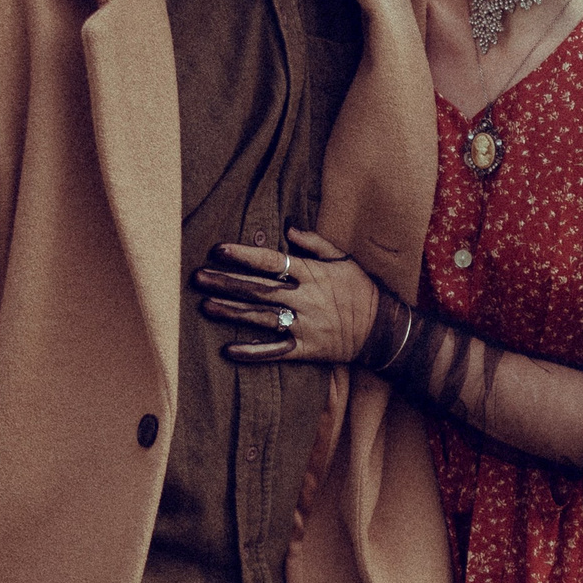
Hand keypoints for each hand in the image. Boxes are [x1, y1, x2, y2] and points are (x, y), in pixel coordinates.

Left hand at [194, 230, 380, 362]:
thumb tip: (288, 229)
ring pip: (262, 319)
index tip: (218, 250)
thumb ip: (316, 244)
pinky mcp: (306, 349)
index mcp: (312, 275)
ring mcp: (305, 326)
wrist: (384, 330)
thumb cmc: (362, 290)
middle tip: (198, 278)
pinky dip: (253, 352)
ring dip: (232, 313)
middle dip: (227, 283)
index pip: (271, 262)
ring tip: (206, 307)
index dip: (244, 255)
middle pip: (258, 290)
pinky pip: (276, 352)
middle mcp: (305, 300)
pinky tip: (229, 351)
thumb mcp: (345, 260)